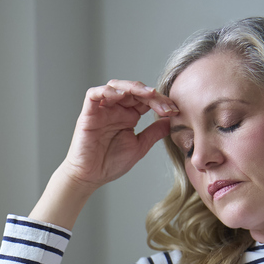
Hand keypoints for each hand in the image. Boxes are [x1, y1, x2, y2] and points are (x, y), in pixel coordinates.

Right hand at [61, 80, 176, 187]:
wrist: (90, 177)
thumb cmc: (110, 164)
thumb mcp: (139, 146)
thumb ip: (154, 132)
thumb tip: (171, 121)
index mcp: (128, 116)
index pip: (146, 100)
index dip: (161, 101)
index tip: (175, 111)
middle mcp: (115, 109)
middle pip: (134, 90)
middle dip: (152, 95)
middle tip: (166, 106)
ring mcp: (102, 109)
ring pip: (116, 86)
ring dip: (133, 87)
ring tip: (149, 94)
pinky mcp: (88, 113)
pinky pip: (94, 94)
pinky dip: (108, 91)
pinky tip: (122, 96)